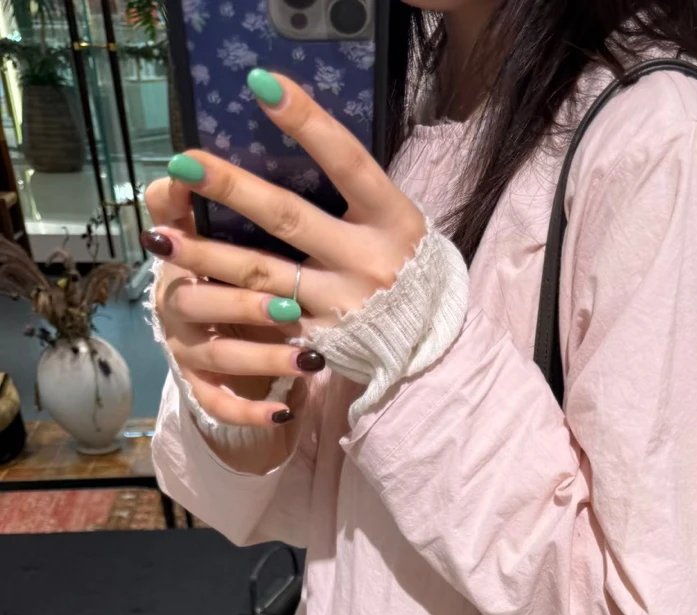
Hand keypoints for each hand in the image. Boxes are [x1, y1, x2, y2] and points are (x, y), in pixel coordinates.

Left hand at [144, 69, 426, 427]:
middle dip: (231, 189)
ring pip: (264, 275)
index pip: (347, 162)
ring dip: (208, 255)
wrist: (431, 344)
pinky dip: (229, 304)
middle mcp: (368, 260)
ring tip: (161, 236)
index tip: (261, 84)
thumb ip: (352, 189)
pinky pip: (269, 320)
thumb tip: (291, 138)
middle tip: (183, 162)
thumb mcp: (394, 219)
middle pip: (289, 218)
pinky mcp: (324, 341)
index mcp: (393, 219)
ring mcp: (343, 303)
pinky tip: (189, 288)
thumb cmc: (406, 266)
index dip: (307, 123)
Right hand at [145, 175, 314, 426]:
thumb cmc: (255, 269)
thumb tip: (214, 158)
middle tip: (288, 300)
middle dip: (243, 298)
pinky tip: (287, 409)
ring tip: (308, 357)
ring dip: (262, 356)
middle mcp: (178, 296)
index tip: (190, 181)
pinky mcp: (204, 386)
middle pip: (199, 294)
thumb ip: (238, 200)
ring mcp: (188, 345)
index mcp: (185, 249)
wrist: (244, 336)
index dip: (174, 203)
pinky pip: (221, 404)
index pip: (171, 221)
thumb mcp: (254, 229)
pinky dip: (252, 411)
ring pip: (219, 354)